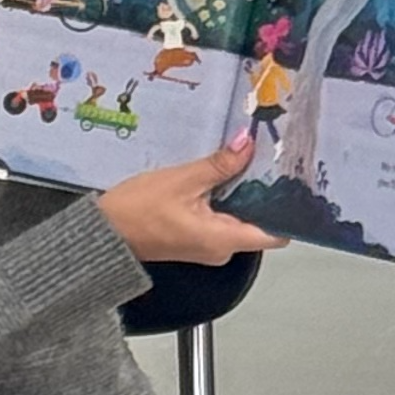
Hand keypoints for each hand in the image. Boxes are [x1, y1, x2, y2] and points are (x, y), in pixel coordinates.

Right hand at [97, 134, 287, 264]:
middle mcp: (222, 249)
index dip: (288, 208)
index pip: (277, 233)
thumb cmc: (136, 212)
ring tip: (245, 158)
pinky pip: (221, 218)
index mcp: (225, 240)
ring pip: (239, 217)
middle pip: (259, 221)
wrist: (102, 234)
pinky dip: (225, 197)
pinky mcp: (195, 238)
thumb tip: (247, 144)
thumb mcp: (182, 180)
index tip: (292, 180)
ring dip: (242, 191)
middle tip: (267, 157)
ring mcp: (208, 245)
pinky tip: (221, 173)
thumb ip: (219, 164)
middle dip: (264, 190)